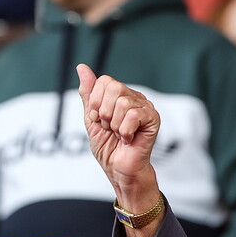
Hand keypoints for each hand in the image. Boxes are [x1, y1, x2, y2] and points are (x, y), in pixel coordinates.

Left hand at [77, 64, 159, 208]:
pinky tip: (128, 138)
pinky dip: (125, 131)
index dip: (95, 103)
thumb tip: (82, 67)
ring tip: (119, 134)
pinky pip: (133, 115)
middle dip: (104, 113)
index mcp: (120, 95)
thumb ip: (88, 94)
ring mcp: (145, 106)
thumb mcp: (91, 119)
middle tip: (109, 128)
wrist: (118, 169)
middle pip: (113, 86)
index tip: (98, 120)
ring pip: (123, 103)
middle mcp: (134, 97)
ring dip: (114, 125)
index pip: (104, 81)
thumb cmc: (107, 147)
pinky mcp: (153, 118)